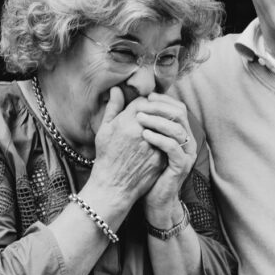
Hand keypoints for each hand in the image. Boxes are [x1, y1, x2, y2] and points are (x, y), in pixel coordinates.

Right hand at [89, 88, 165, 207]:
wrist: (113, 186)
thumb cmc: (106, 156)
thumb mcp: (105, 130)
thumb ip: (113, 108)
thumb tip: (117, 88)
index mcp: (128, 122)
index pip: (143, 101)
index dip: (143, 102)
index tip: (141, 107)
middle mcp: (143, 132)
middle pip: (159, 112)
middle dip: (157, 111)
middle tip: (154, 115)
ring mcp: (154, 146)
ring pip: (166, 126)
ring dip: (164, 125)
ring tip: (158, 128)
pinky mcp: (162, 158)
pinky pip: (169, 142)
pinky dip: (166, 139)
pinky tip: (161, 142)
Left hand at [136, 93, 195, 220]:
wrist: (154, 200)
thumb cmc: (147, 170)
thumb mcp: (142, 141)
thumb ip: (138, 120)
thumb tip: (124, 96)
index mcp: (181, 133)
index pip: (178, 108)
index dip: (162, 100)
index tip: (145, 97)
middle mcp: (187, 141)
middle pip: (180, 114)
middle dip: (159, 107)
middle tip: (141, 106)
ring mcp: (186, 154)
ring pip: (177, 129)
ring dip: (157, 120)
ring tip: (139, 118)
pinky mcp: (181, 166)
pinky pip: (173, 147)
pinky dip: (159, 138)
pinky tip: (144, 134)